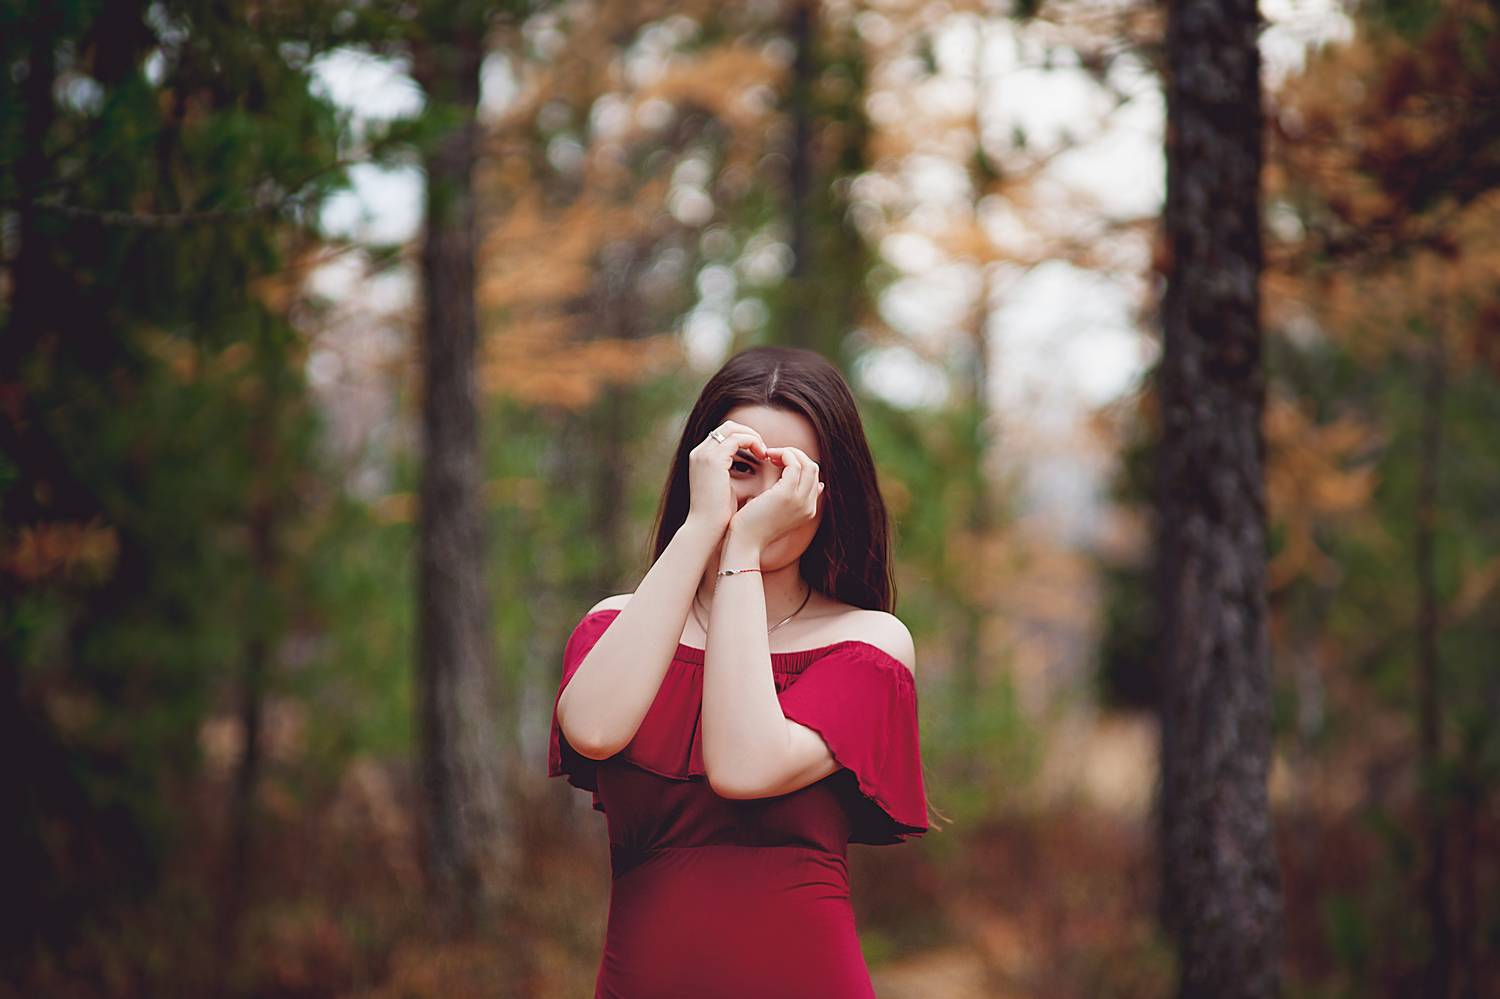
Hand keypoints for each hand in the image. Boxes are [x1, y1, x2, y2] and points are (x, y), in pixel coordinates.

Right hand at [685, 420, 770, 535]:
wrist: (706, 529)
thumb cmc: (718, 515)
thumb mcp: (725, 487)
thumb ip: (732, 472)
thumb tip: (751, 467)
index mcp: (700, 458)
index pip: (723, 435)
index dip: (743, 438)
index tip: (758, 452)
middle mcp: (699, 452)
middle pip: (728, 427)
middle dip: (749, 433)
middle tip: (764, 449)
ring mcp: (704, 454)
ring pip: (733, 429)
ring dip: (752, 437)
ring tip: (764, 452)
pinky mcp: (714, 460)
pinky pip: (738, 439)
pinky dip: (752, 443)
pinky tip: (762, 455)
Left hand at [727, 445, 823, 549]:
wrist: (745, 543)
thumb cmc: (753, 526)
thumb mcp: (774, 510)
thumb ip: (787, 495)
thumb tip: (792, 479)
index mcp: (807, 510)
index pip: (812, 478)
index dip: (797, 464)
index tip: (776, 461)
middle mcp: (809, 505)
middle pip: (813, 468)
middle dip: (795, 456)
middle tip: (773, 455)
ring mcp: (800, 500)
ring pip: (806, 463)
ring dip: (788, 452)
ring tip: (770, 454)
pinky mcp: (787, 494)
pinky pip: (794, 464)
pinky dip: (783, 454)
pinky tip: (768, 455)